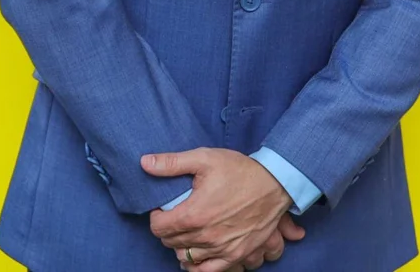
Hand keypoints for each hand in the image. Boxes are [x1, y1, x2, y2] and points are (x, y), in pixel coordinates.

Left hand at [143, 149, 296, 271]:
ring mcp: (221, 249)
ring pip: (186, 258)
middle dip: (168, 229)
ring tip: (187, 231)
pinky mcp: (236, 255)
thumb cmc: (240, 170)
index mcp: (194, 214)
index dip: (157, 217)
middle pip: (171, 243)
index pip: (158, 228)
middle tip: (177, 216)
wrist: (275, 183)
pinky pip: (207, 271)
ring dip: (181, 246)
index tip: (164, 209)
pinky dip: (197, 266)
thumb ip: (172, 163)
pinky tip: (196, 255)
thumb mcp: (205, 158)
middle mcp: (205, 236)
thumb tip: (144, 163)